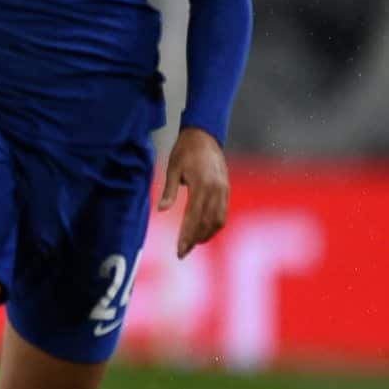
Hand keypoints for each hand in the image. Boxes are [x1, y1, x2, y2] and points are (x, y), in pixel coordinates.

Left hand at [158, 125, 230, 258]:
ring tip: (191, 245)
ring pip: (218, 220)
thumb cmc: (185, 151)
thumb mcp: (172, 168)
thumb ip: (169, 191)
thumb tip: (161, 211)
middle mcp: (216, 189)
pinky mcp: (226, 189)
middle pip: (207, 223)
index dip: (187, 236)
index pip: (194, 217)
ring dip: (206, 235)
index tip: (179, 250)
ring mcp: (224, 190)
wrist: (204, 135)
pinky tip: (203, 232)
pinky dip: (214, 225)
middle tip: (182, 253)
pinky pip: (222, 213)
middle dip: (195, 240)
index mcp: (202, 184)